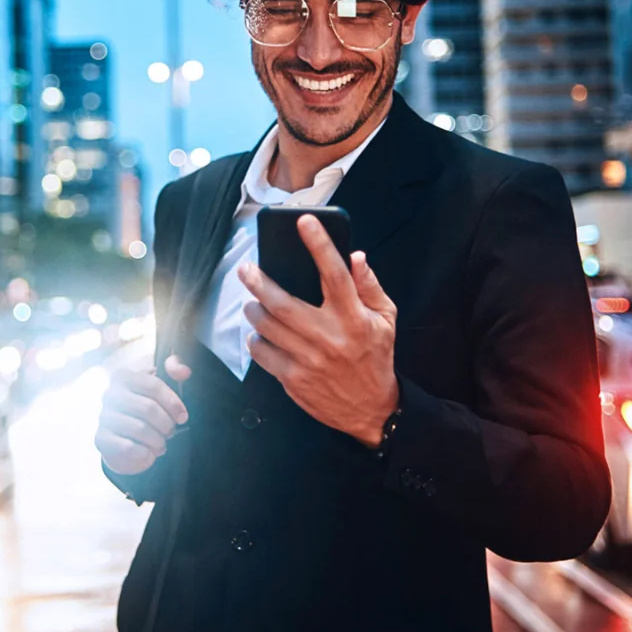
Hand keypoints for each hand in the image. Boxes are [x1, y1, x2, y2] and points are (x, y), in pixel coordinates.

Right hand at [96, 355, 191, 475]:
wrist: (125, 439)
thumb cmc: (147, 410)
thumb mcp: (163, 388)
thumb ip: (174, 372)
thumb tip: (184, 371)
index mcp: (123, 376)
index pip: (153, 385)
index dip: (173, 403)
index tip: (183, 417)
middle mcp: (110, 394)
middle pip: (148, 408)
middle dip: (166, 424)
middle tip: (171, 432)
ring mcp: (104, 416)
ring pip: (140, 429)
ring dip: (157, 441)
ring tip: (161, 444)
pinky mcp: (101, 438)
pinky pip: (128, 447)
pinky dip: (145, 453)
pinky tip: (149, 452)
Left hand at [240, 215, 399, 446]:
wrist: (372, 409)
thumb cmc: (376, 357)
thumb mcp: (385, 320)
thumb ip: (370, 287)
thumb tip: (356, 256)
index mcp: (353, 318)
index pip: (335, 274)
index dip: (319, 245)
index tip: (305, 222)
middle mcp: (329, 337)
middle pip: (283, 302)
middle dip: (258, 281)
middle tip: (246, 268)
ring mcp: (308, 360)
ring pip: (267, 327)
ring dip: (253, 309)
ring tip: (251, 301)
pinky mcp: (293, 379)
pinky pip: (263, 354)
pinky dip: (255, 340)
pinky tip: (258, 333)